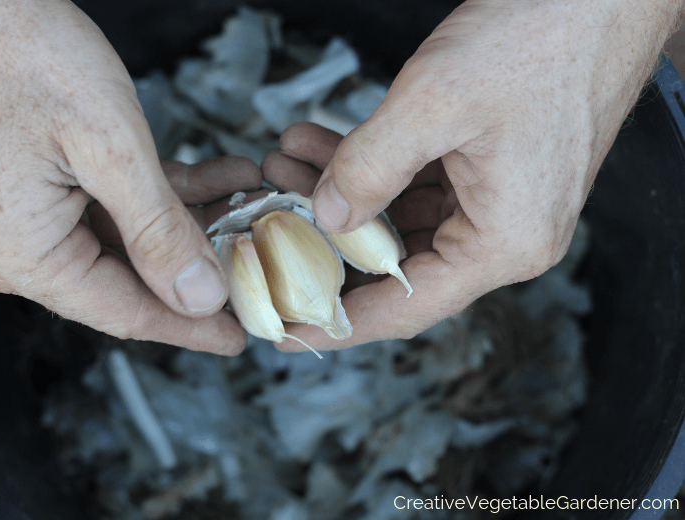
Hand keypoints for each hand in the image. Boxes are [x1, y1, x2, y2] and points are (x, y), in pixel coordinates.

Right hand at [0, 0, 258, 353]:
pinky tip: (214, 179)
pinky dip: (160, 198)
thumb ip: (158, 232)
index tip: (236, 336)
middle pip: (123, 281)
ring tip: (244, 210)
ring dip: (186, 225)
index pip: (121, 311)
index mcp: (16, 253)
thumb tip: (197, 296)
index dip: (188, 326)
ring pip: (123, 243)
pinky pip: (106, 210)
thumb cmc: (18, 51)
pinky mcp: (32, 190)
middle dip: (195, 268)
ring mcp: (18, 219)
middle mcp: (9, 249)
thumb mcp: (110, 148)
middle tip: (252, 266)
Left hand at [263, 0, 681, 349]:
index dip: (340, 320)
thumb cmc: (542, 38)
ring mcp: (498, 202)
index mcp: (505, 242)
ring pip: (400, 220)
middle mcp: (505, 234)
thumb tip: (326, 214)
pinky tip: (322, 143)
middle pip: (398, 263)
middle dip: (326, 237)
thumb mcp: (434, 102)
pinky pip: (416, 186)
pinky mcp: (489, 171)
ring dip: (341, 194)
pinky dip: (370, 168)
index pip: (407, 305)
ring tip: (286, 163)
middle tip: (270, 219)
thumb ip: (368, 167)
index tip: (287, 329)